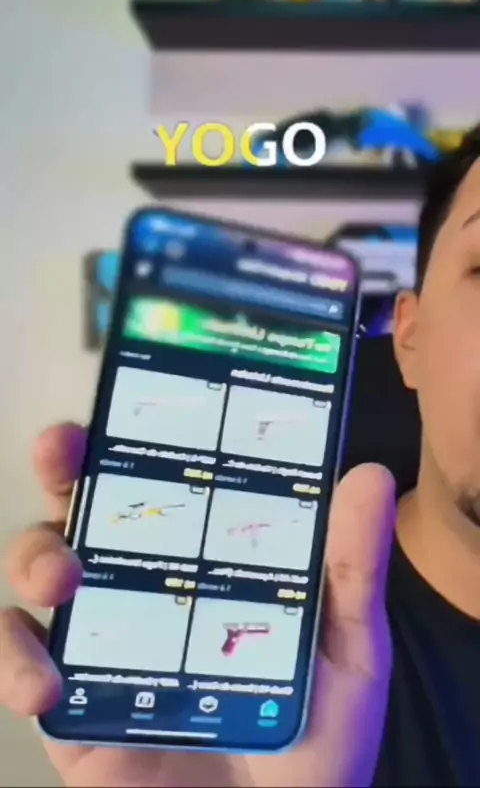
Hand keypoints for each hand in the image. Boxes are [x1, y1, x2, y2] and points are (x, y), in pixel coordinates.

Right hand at [1, 423, 394, 787]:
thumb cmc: (313, 739)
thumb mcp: (345, 646)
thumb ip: (351, 568)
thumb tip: (365, 474)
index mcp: (201, 557)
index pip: (159, 477)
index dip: (133, 433)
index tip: (121, 403)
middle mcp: (142, 584)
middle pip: (86, 504)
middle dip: (63, 465)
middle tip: (62, 451)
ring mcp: (100, 638)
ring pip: (39, 568)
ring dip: (34, 556)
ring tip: (62, 579)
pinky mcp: (69, 704)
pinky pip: (18, 662)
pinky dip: (15, 659)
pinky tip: (45, 681)